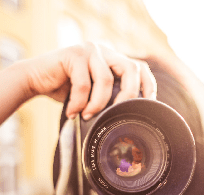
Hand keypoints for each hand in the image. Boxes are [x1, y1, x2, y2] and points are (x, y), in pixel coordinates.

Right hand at [25, 42, 156, 118]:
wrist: (37, 79)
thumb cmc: (68, 90)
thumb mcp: (95, 94)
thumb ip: (111, 96)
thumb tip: (129, 115)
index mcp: (113, 60)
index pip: (139, 67)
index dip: (148, 85)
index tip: (148, 104)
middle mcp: (105, 51)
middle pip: (130, 69)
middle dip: (128, 95)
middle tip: (116, 114)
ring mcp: (90, 50)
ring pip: (105, 80)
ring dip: (97, 104)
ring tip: (87, 116)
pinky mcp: (74, 54)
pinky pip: (83, 84)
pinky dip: (79, 103)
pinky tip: (72, 112)